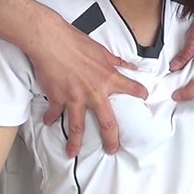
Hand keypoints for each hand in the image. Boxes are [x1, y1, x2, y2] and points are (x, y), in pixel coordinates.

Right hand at [0, 0, 147, 156]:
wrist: (51, 40)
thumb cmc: (75, 41)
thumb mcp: (101, 50)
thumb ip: (116, 61)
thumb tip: (132, 65)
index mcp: (107, 78)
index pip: (131, 88)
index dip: (140, 93)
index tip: (145, 98)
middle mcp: (94, 92)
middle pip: (107, 122)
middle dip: (111, 139)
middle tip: (113, 149)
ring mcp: (75, 98)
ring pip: (78, 126)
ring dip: (75, 142)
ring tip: (74, 153)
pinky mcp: (58, 98)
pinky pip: (54, 113)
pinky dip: (50, 118)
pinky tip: (48, 123)